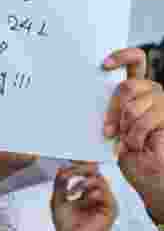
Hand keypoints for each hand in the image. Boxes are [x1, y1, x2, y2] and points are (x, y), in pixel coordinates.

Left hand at [50, 162, 116, 230]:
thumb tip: (61, 169)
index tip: (67, 163)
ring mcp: (105, 202)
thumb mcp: (58, 201)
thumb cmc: (66, 227)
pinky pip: (106, 194)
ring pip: (100, 181)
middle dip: (81, 169)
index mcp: (86, 193)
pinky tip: (80, 197)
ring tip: (70, 191)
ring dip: (83, 182)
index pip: (86, 173)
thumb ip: (60, 185)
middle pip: (95, 173)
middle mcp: (97, 195)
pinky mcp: (110, 209)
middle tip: (70, 171)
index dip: (78, 166)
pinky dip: (92, 192)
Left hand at [103, 48, 163, 220]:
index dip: (123, 56)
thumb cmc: (128, 153)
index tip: (104, 64)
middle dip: (113, 110)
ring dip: (125, 127)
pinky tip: (137, 144)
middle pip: (126, 87)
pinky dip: (134, 136)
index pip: (136, 61)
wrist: (150, 174)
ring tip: (128, 140)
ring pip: (132, 106)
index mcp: (137, 90)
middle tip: (109, 130)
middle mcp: (152, 92)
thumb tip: (75, 93)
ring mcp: (162, 104)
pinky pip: (143, 120)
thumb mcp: (110, 127)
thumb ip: (105, 109)